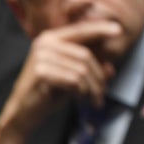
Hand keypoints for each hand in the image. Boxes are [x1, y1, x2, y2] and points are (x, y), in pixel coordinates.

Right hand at [0, 20, 119, 143]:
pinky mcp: (41, 72)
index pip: (81, 31)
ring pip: (82, 70)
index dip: (100, 30)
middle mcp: (45, 43)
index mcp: (51, 38)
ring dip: (92, 88)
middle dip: (98, 77)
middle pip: (86, 56)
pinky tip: (78, 99)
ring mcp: (41, 56)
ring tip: (92, 100)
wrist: (23, 114)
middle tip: (102, 93)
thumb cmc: (49, 93)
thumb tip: (111, 68)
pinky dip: (81, 92)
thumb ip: (91, 69)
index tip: (119, 30)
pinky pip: (74, 80)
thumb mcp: (73, 77)